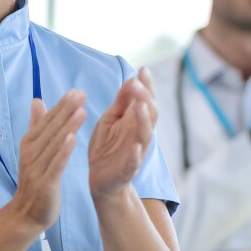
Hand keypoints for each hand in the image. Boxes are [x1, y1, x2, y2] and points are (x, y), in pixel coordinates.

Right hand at [9, 90, 86, 231]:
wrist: (26, 212)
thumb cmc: (35, 179)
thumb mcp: (33, 150)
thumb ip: (37, 126)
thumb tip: (37, 100)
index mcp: (30, 143)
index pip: (47, 120)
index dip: (61, 105)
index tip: (75, 91)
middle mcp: (31, 152)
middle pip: (51, 128)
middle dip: (66, 110)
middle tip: (81, 94)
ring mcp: (37, 167)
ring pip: (54, 144)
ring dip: (67, 127)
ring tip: (81, 111)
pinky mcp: (45, 181)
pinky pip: (55, 164)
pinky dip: (63, 151)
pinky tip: (73, 139)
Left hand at [89, 69, 156, 200]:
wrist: (101, 180)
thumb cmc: (107, 147)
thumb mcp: (111, 120)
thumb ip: (121, 103)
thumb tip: (131, 79)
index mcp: (135, 122)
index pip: (145, 100)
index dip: (147, 86)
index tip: (143, 70)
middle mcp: (139, 135)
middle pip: (150, 114)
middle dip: (144, 98)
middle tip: (136, 83)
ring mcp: (135, 152)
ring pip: (145, 135)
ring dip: (144, 121)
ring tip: (141, 107)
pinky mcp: (127, 169)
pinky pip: (134, 162)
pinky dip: (136, 155)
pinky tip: (135, 146)